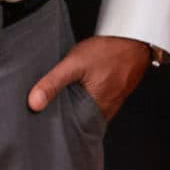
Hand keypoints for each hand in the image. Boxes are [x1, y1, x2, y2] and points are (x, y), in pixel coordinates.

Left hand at [28, 35, 150, 122]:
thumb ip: (53, 82)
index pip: (70, 129)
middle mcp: (104, 111)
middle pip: (78, 122)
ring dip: (75, 108)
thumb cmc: (110, 51)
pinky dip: (86, 99)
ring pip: (87, 112)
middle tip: (48, 110)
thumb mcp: (74, 64)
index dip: (56, 126)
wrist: (134, 40)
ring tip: (62, 99)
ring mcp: (111, 104)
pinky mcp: (113, 95)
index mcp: (93, 110)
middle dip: (64, 118)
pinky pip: (95, 103)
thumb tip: (34, 102)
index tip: (43, 122)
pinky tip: (79, 90)